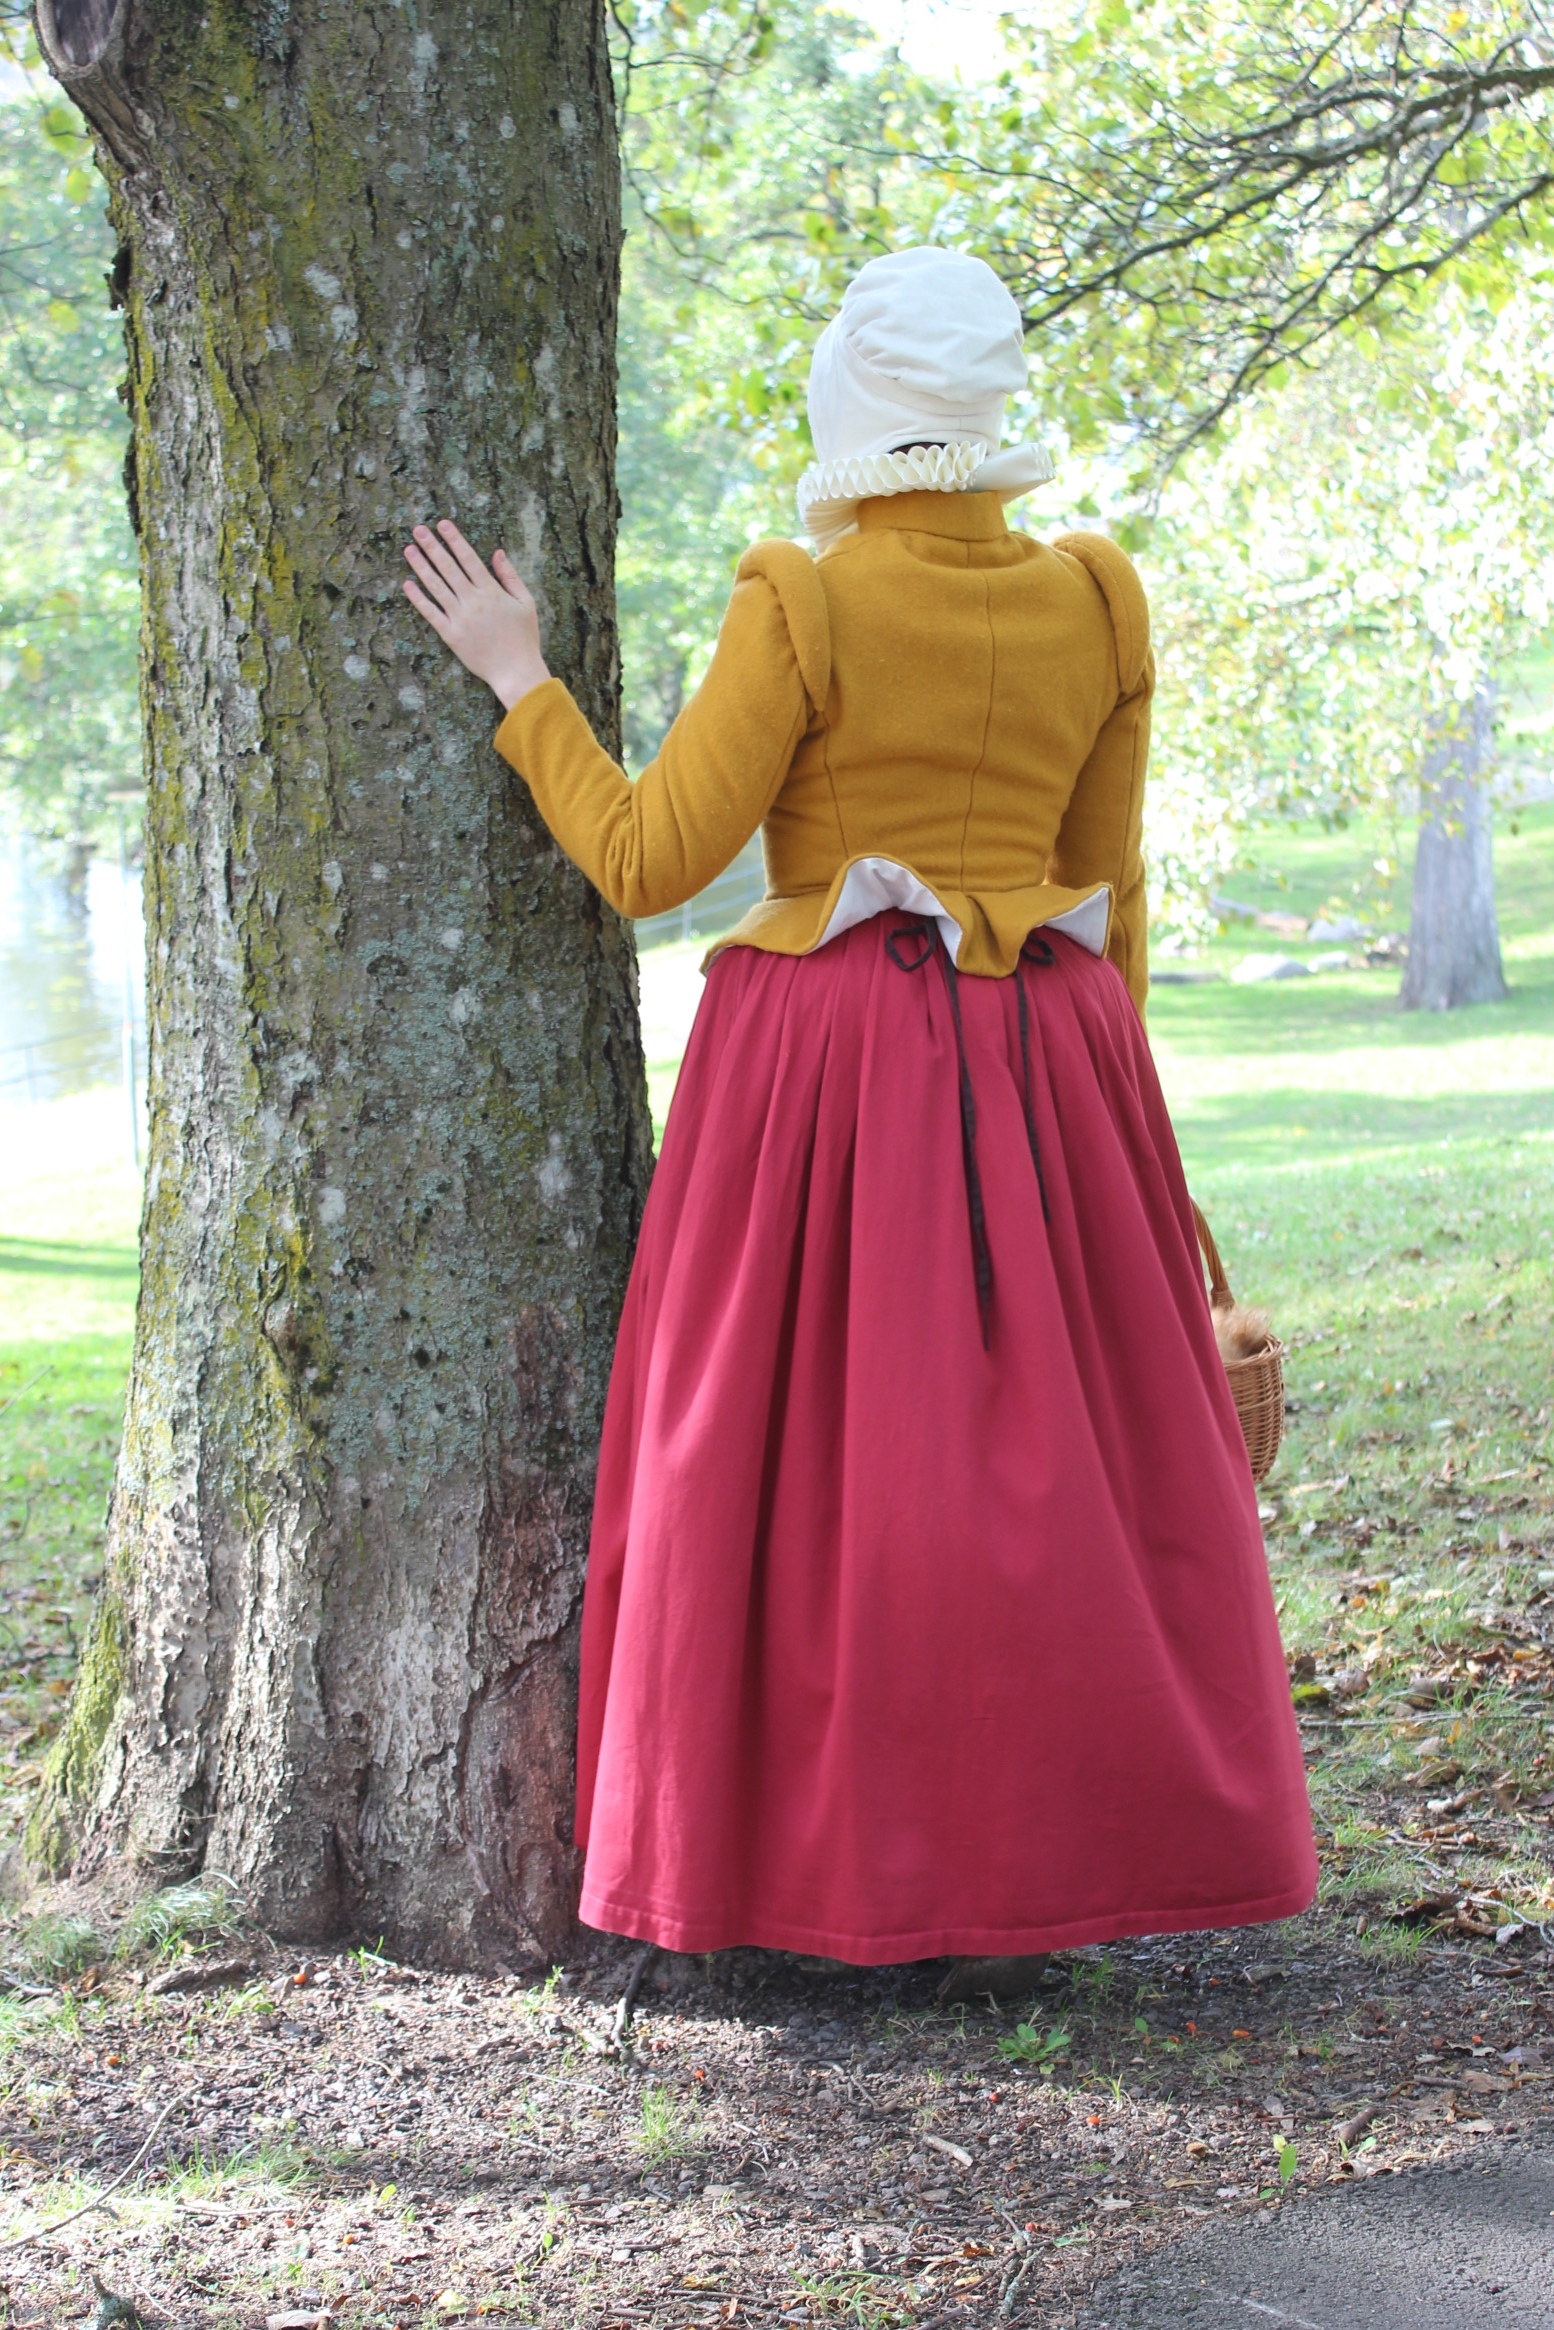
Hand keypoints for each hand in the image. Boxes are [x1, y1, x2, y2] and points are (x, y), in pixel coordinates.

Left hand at [401, 519, 550, 709]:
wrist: (515, 671)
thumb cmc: (524, 638)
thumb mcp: (525, 603)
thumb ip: (510, 576)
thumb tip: (497, 552)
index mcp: (491, 591)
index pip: (468, 558)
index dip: (454, 539)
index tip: (442, 524)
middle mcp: (473, 601)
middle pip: (448, 567)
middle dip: (432, 546)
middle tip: (418, 530)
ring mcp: (459, 618)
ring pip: (436, 586)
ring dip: (421, 566)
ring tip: (409, 549)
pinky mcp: (451, 635)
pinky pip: (431, 613)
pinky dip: (418, 599)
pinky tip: (408, 584)